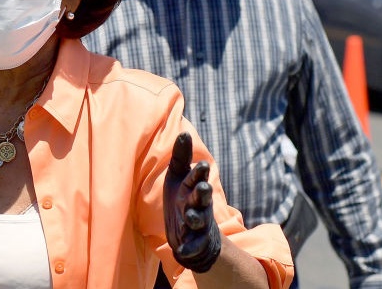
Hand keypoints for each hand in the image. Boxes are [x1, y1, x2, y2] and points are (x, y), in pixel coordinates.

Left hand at [163, 133, 221, 272]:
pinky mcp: (192, 242)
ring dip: (195, 217)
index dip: (199, 173)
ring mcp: (197, 224)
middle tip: (203, 187)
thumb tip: (184, 132)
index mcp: (194, 187)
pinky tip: (183, 250)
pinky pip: (192, 245)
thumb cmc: (183, 197)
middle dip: (202, 192)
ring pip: (198, 219)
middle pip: (202, 197)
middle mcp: (198, 204)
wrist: (189, 231)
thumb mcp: (178, 176)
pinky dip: (189, 248)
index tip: (202, 165)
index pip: (197, 178)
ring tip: (190, 216)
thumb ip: (181, 156)